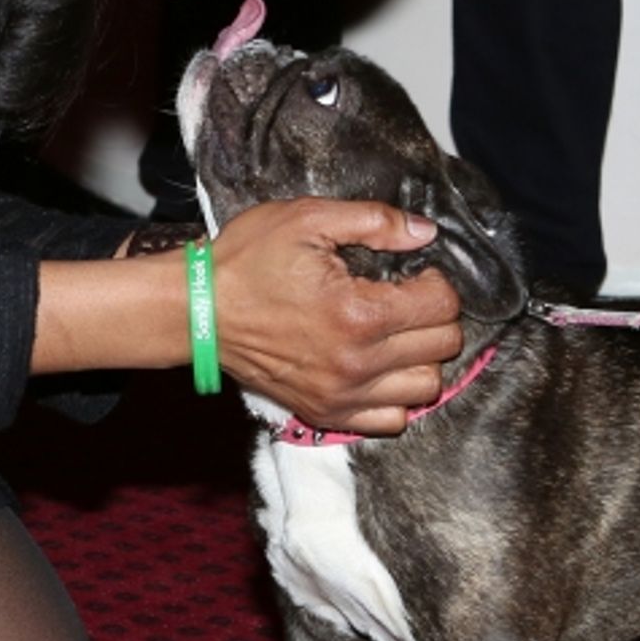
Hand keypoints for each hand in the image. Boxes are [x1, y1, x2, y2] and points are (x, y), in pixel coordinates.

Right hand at [212, 198, 464, 435]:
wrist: (197, 310)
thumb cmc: (247, 260)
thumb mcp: (308, 219)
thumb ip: (374, 221)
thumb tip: (424, 232)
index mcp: (359, 312)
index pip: (442, 306)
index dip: (436, 281)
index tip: (415, 273)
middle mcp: (357, 362)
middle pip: (442, 346)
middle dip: (434, 315)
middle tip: (406, 298)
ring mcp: (342, 394)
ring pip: (426, 388)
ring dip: (421, 357)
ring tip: (396, 333)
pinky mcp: (325, 412)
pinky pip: (391, 421)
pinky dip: (395, 396)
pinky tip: (378, 368)